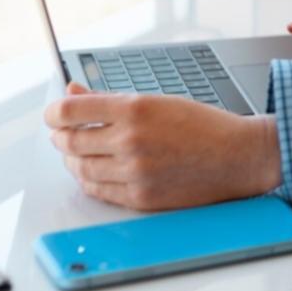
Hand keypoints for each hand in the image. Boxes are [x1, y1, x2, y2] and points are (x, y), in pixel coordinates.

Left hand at [44, 83, 281, 210]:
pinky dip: (89, 180)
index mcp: (135, 109)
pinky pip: (98, 190)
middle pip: (69, 141)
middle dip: (61, 136)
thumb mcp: (157, 100)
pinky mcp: (140, 197)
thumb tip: (74, 92)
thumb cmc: (203, 125)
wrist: (238, 156)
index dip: (54, 112)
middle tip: (64, 133)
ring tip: (78, 152)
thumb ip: (109, 99)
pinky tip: (95, 170)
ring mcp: (134, 172)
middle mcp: (131, 140)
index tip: (53, 113)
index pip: (71, 111)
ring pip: (80, 169)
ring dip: (72, 160)